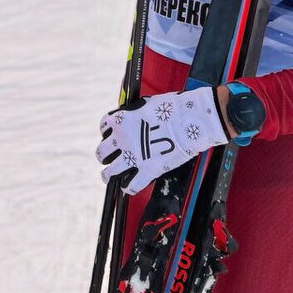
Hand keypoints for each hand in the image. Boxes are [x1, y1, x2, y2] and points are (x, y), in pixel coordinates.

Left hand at [96, 86, 227, 195]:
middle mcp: (122, 139)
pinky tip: (128, 185)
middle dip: (105, 155)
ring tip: (109, 176)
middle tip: (109, 158)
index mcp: (121, 120)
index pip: (104, 128)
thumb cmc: (173, 108)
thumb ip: (134, 115)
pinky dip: (128, 187)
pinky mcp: (147, 171)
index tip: (112, 137)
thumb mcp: (145, 105)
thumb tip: (133, 119)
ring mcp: (133, 157)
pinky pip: (131, 185)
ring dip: (108, 175)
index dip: (108, 133)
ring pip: (110, 172)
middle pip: (102, 152)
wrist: (190, 119)